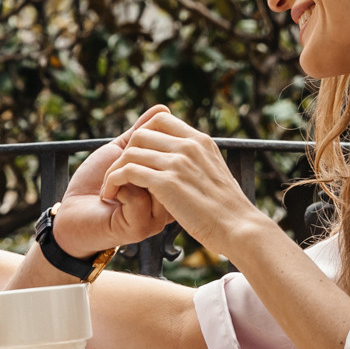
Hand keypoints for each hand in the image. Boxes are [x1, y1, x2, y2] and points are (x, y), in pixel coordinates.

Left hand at [50, 107, 173, 256]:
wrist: (71, 218)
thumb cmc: (95, 185)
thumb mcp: (122, 153)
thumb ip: (141, 133)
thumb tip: (163, 108)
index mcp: (169, 183)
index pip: (174, 147)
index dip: (146, 140)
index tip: (125, 154)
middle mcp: (169, 200)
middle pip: (164, 159)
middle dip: (132, 154)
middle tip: (114, 170)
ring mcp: (159, 216)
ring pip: (152, 174)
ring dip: (122, 171)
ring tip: (109, 183)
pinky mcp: (143, 226)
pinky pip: (139, 193)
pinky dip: (117, 186)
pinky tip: (108, 197)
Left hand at [99, 107, 265, 256]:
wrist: (238, 229)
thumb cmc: (226, 209)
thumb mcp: (214, 172)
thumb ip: (196, 159)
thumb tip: (182, 155)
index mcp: (200, 141)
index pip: (161, 120)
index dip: (142, 136)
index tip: (135, 157)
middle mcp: (189, 146)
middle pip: (141, 134)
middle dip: (125, 153)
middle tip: (118, 174)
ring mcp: (178, 163)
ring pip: (130, 152)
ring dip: (114, 170)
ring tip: (110, 187)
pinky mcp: (167, 183)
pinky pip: (128, 171)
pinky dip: (113, 181)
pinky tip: (111, 195)